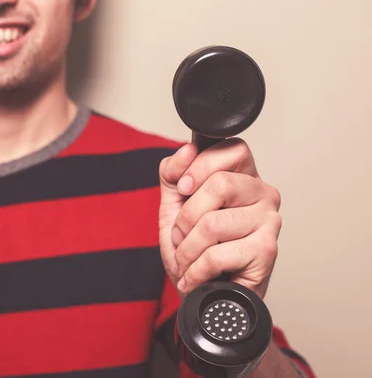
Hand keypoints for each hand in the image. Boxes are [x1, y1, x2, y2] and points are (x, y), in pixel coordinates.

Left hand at [158, 139, 281, 298]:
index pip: (232, 148)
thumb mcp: (174, 204)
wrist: (204, 294)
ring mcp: (269, 222)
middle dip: (186, 217)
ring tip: (188, 260)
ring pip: (213, 223)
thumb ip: (173, 173)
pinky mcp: (267, 252)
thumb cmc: (194, 248)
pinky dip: (195, 271)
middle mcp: (264, 194)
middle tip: (181, 236)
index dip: (199, 167)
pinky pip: (216, 254)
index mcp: (244, 176)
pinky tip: (195, 277)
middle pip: (220, 184)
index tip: (183, 189)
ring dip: (187, 250)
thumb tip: (187, 150)